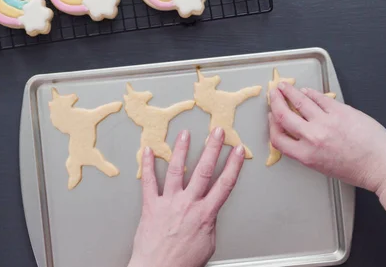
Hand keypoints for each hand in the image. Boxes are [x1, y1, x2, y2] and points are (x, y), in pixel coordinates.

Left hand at [128, 128, 244, 266]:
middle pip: (204, 170)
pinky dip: (147, 165)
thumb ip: (209, 222)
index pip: (224, 184)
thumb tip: (209, 211)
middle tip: (218, 131)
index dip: (234, 165)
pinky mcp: (150, 206)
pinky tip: (147, 151)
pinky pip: (148, 181)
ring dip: (181, 149)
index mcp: (205, 214)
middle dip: (213, 148)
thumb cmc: (182, 262)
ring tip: (185, 133)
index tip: (238, 150)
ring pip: (176, 170)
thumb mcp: (207, 244)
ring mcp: (168, 202)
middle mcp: (188, 204)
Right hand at [268, 84, 385, 193]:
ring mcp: (326, 122)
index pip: (278, 138)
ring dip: (289, 91)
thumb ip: (307, 150)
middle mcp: (313, 138)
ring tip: (285, 86)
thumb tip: (299, 133)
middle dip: (275, 102)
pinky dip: (311, 92)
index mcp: (307, 156)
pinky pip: (320, 98)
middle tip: (273, 94)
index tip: (271, 117)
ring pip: (300, 101)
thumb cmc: (357, 170)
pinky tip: (307, 91)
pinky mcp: (341, 111)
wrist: (382, 165)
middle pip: (284, 116)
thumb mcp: (323, 167)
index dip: (271, 125)